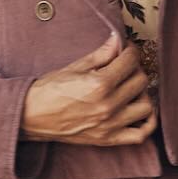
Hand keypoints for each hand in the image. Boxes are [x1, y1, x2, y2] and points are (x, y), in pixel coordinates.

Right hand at [20, 30, 157, 146]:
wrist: (31, 116)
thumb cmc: (49, 90)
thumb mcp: (75, 67)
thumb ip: (101, 54)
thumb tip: (118, 40)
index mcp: (100, 84)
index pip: (131, 61)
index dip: (130, 51)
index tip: (126, 51)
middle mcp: (109, 105)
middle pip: (141, 81)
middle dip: (134, 70)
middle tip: (124, 68)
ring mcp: (110, 124)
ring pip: (146, 105)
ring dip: (141, 94)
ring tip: (129, 89)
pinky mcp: (108, 139)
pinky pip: (140, 135)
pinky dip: (146, 123)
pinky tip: (139, 111)